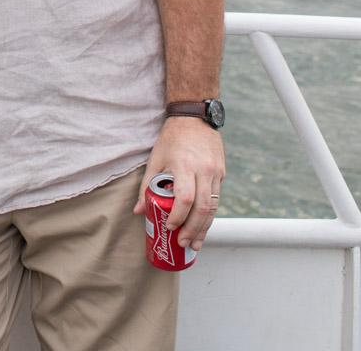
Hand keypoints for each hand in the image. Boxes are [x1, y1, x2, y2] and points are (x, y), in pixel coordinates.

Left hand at [133, 116, 223, 252]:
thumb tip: (139, 211)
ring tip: (195, 242)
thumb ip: (146, 186)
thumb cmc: (171, 139)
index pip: (184, 199)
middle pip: (202, 208)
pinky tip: (203, 226)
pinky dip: (210, 215)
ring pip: (214, 206)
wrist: (194, 118)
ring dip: (205, 228)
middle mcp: (204, 170)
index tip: (170, 228)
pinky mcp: (222, 172)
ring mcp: (215, 172)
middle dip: (192, 229)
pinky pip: (217, 198)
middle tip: (183, 243)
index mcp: (184, 166)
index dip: (178, 217)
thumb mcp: (155, 159)